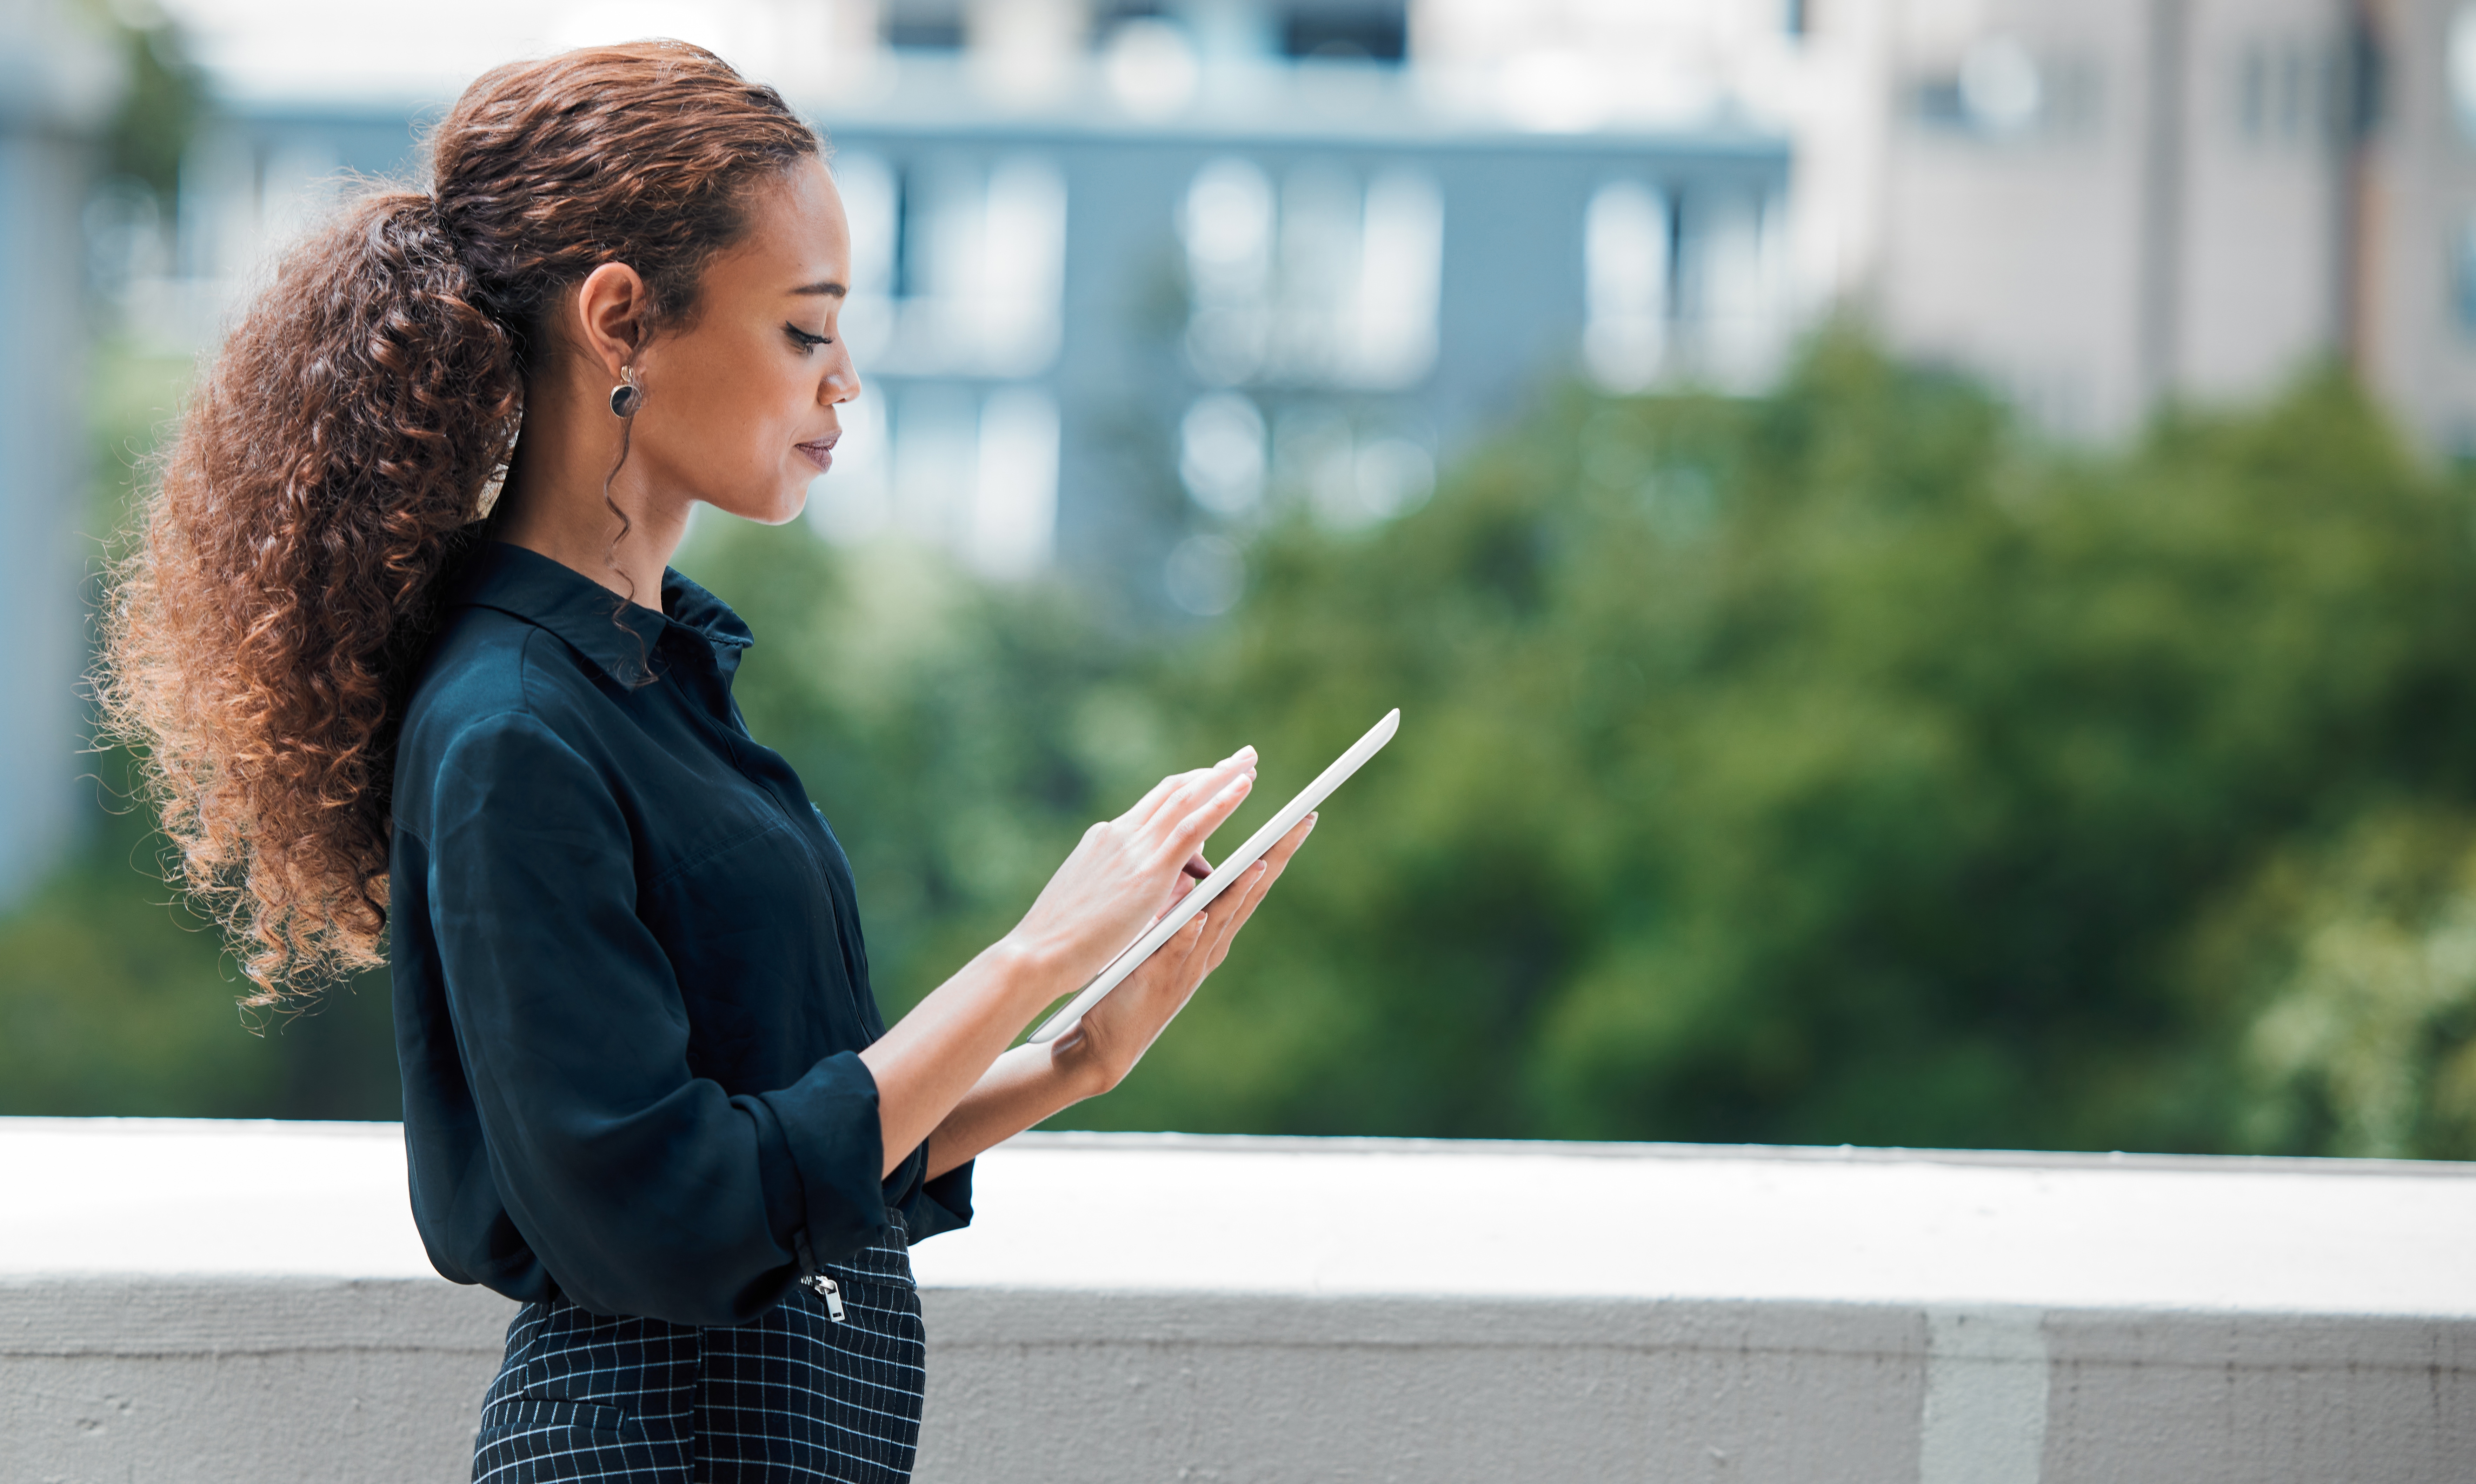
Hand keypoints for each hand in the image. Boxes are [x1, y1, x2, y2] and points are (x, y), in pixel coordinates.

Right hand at [1004, 748, 1260, 991]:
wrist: (1036, 953)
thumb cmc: (1060, 939)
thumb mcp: (1097, 898)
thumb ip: (1131, 881)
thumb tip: (1170, 877)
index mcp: (1104, 840)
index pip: (1153, 807)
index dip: (1186, 789)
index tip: (1209, 777)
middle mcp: (1118, 834)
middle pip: (1172, 791)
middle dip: (1209, 773)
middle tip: (1241, 758)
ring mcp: (1132, 849)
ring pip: (1185, 799)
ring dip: (1221, 777)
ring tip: (1249, 762)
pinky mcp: (1147, 872)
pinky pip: (1192, 827)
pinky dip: (1220, 802)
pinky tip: (1243, 787)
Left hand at [1049, 811, 1315, 1088]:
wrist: (1103, 1036)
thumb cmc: (1132, 977)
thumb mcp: (1165, 931)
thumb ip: (1184, 901)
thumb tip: (1198, 865)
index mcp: (1213, 928)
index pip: (1251, 880)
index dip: (1276, 848)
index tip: (1302, 816)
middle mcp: (1210, 944)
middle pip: (1250, 893)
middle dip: (1277, 857)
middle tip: (1302, 823)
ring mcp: (1188, 964)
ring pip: (1220, 920)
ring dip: (1239, 892)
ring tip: (1258, 863)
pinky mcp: (1159, 980)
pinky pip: (1176, 952)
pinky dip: (1188, 934)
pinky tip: (1197, 917)